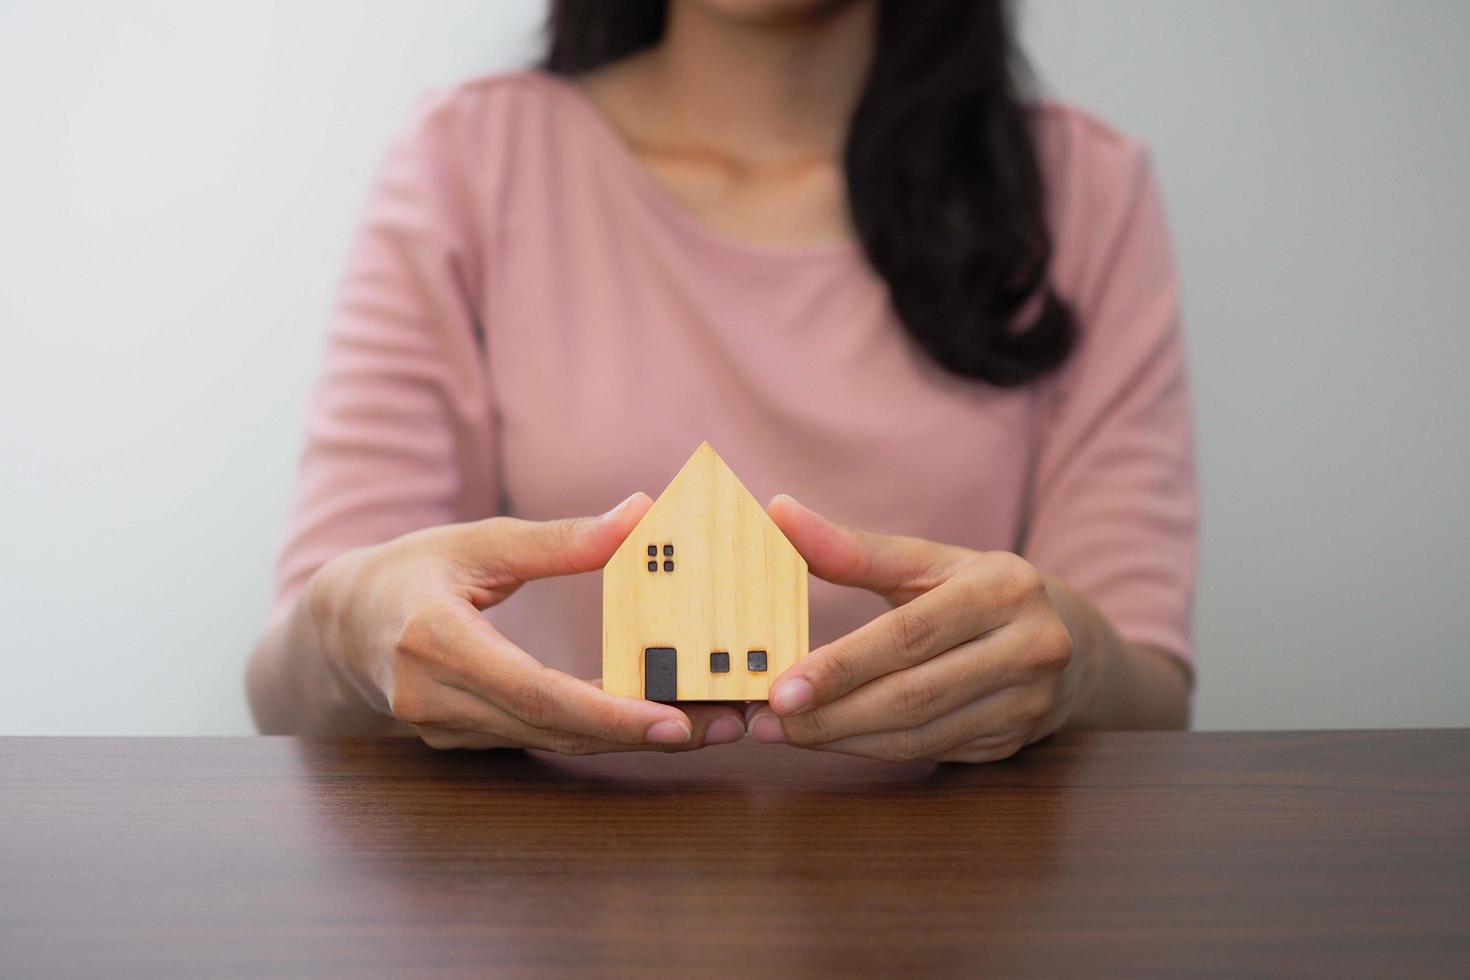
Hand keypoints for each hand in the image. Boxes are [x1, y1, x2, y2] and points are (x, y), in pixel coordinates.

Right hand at [306, 493, 747, 752]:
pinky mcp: (462, 739)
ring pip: (553, 741)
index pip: (533, 692)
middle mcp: (436, 699)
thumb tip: (639, 514)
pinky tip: (656, 720)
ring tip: (711, 724)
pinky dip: (599, 732)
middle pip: (554, 728)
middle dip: (642, 732)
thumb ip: (558, 540)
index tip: (674, 721)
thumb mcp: (477, 540)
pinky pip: (541, 739)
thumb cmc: (408, 570)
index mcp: (435, 643)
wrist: (338, 626)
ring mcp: (446, 728)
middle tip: (725, 723)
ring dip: (631, 738)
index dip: (606, 713)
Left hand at [746, 495, 1083, 762]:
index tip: (779, 687)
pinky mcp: (1016, 740)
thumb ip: (852, 549)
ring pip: (919, 734)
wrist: (1069, 638)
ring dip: (843, 739)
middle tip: (766, 720)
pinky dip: (872, 749)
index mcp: (1004, 588)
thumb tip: (777, 512)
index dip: (841, 666)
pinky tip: (830, 739)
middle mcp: (1030, 646)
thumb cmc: (975, 590)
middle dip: (831, 714)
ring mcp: (1029, 701)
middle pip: (912, 694)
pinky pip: (930, 751)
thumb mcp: (925, 561)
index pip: (908, 635)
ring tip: (784, 731)